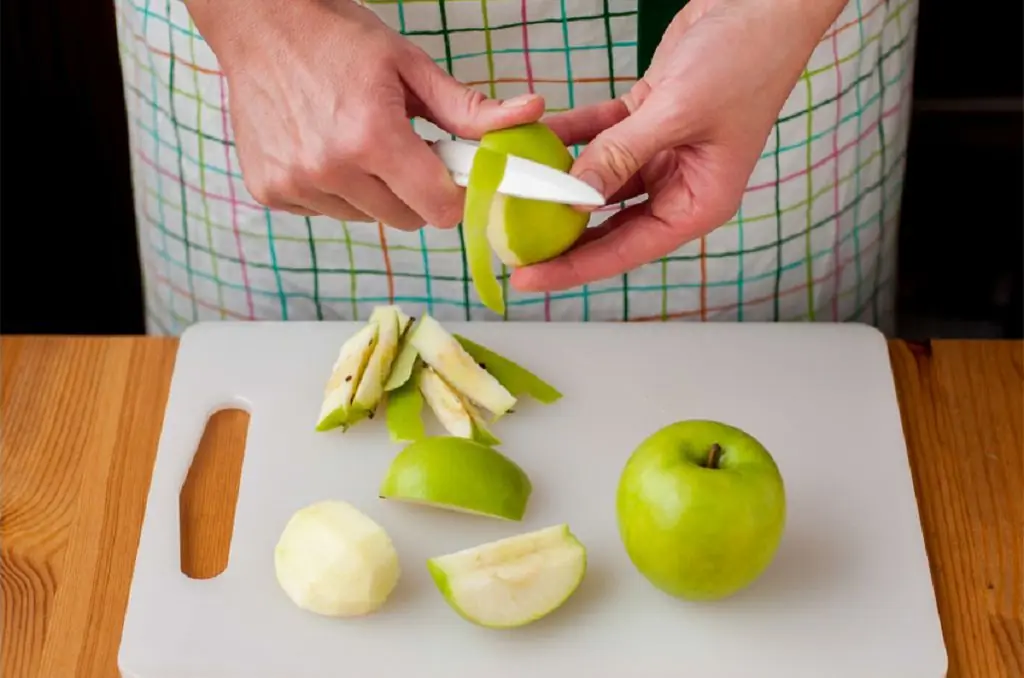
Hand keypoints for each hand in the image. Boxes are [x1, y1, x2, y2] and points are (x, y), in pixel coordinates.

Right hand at [192, 0, 544, 228]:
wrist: (260, 23)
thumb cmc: (336, 38)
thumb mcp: (410, 65)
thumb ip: (468, 107)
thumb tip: (531, 113)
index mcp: (373, 138)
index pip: (438, 210)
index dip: (453, 196)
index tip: (450, 175)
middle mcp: (331, 169)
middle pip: (405, 220)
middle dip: (415, 192)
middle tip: (403, 148)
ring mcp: (297, 185)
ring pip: (366, 218)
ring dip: (374, 192)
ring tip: (357, 142)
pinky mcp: (272, 192)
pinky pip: (326, 212)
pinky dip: (335, 191)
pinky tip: (324, 149)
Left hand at [511, 0, 845, 289]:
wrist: (764, 2)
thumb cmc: (746, 59)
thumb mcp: (678, 112)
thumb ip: (621, 155)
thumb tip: (574, 199)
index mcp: (698, 202)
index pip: (627, 249)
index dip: (574, 267)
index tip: (529, 279)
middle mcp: (680, 185)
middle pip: (609, 225)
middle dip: (560, 236)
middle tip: (510, 246)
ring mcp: (663, 153)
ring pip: (599, 182)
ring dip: (559, 184)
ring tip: (513, 198)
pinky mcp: (649, 120)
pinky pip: (600, 137)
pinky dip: (571, 137)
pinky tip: (536, 142)